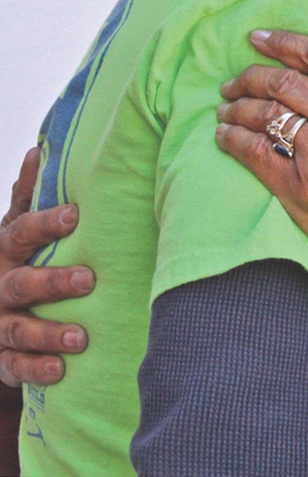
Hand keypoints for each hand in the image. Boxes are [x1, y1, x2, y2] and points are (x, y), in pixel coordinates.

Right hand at [0, 149, 93, 385]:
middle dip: (51, 283)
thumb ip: (27, 195)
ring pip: (17, 329)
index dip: (45, 223)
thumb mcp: (15, 227)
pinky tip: (61, 371)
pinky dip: (36, 369)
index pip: (19, 232)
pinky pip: (13, 366)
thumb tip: (38, 148)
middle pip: (19, 284)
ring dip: (48, 334)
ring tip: (81, 337)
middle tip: (88, 280)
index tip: (76, 215)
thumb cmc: (15, 258)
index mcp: (3, 249)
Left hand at [216, 19, 307, 317]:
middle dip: (250, 74)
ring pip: (266, 115)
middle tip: (233, 79)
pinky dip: (234, 139)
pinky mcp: (302, 190)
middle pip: (284, 82)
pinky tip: (225, 135)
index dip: (283, 42)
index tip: (258, 37)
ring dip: (238, 105)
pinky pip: (256, 154)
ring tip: (226, 105)